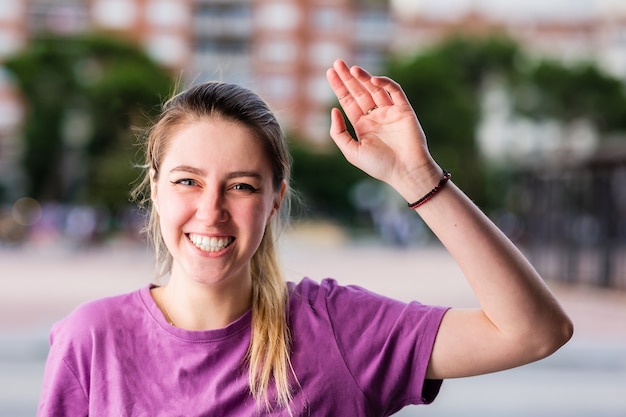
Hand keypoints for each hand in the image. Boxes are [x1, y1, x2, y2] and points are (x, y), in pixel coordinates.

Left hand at [326, 59, 439, 196]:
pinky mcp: (404, 110)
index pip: (348, 101)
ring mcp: (390, 112)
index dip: (339, 86)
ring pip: (375, 89)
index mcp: (362, 125)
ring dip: (364, 77)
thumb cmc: (379, 166)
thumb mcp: (351, 151)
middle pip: (359, 91)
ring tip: (352, 68)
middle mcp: (375, 116)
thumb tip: (333, 110)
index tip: (330, 72)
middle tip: (338, 62)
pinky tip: (372, 80)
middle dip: (348, 77)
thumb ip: (339, 133)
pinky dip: (385, 84)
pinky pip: (395, 91)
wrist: (405, 171)